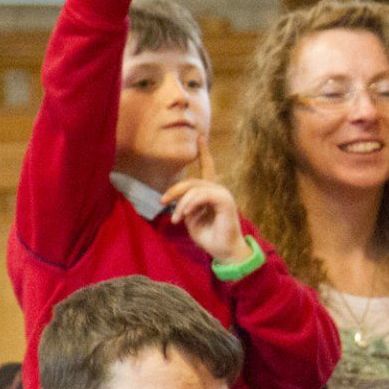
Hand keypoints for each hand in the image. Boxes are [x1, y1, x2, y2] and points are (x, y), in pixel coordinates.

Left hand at [160, 141, 249, 263]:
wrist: (225, 251)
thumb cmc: (210, 237)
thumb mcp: (192, 219)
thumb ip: (186, 205)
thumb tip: (179, 200)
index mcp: (211, 193)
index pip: (208, 168)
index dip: (204, 153)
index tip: (200, 137)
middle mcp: (218, 190)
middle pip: (192, 181)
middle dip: (174, 190)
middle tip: (163, 202)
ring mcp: (223, 194)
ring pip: (195, 188)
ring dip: (182, 203)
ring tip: (177, 219)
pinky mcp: (225, 201)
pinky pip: (202, 195)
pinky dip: (190, 204)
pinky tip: (186, 215)